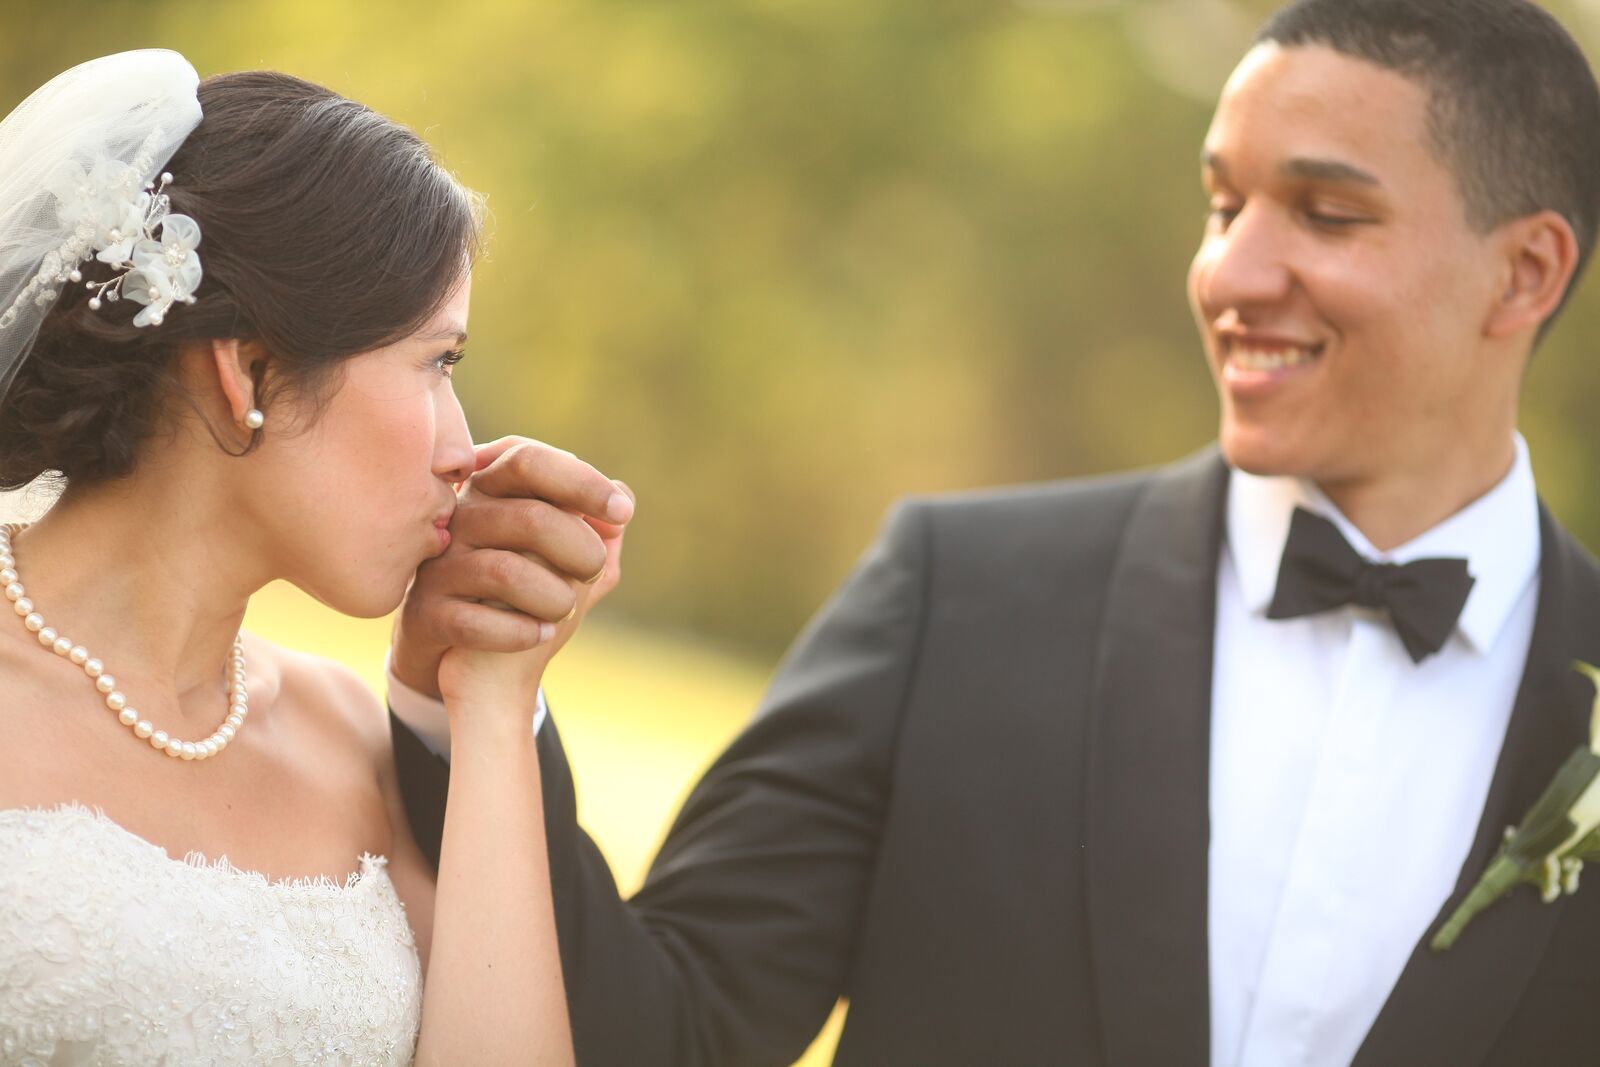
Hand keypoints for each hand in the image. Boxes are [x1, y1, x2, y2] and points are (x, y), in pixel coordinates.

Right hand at [391, 437, 632, 701]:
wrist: (475, 658)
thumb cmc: (530, 593)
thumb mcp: (568, 557)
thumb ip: (598, 526)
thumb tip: (621, 501)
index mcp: (492, 489)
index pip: (529, 460)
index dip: (582, 482)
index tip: (622, 514)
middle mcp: (459, 518)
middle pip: (530, 517)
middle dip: (581, 550)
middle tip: (594, 572)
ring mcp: (438, 566)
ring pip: (506, 572)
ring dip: (555, 598)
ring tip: (564, 610)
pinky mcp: (426, 614)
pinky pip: (475, 622)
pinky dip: (521, 633)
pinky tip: (540, 634)